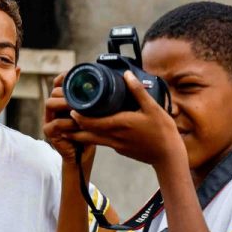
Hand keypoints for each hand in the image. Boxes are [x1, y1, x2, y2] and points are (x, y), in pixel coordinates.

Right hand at [43, 73, 95, 172]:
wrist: (84, 153)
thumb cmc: (92, 130)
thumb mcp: (95, 111)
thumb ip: (96, 98)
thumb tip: (111, 82)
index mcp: (64, 99)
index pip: (60, 82)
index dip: (66, 77)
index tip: (80, 76)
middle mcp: (54, 106)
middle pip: (55, 91)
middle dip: (68, 91)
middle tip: (84, 95)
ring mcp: (49, 118)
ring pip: (50, 103)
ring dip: (66, 104)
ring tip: (80, 107)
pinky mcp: (49, 131)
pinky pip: (56, 123)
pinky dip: (68, 123)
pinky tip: (80, 123)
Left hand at [62, 71, 184, 167]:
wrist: (168, 156)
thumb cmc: (162, 132)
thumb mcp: (152, 107)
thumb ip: (137, 91)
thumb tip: (126, 75)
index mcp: (119, 125)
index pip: (90, 122)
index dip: (76, 116)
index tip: (69, 106)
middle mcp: (113, 137)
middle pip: (85, 133)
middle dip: (72, 126)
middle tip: (63, 117)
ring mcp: (116, 146)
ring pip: (92, 140)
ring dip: (80, 133)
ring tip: (69, 127)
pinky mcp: (120, 149)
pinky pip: (102, 142)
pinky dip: (93, 137)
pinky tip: (94, 130)